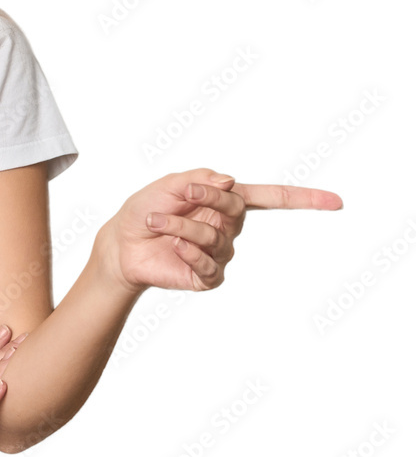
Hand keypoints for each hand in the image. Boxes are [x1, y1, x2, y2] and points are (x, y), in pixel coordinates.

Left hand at [95, 167, 342, 293]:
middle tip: (185, 193)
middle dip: (210, 198)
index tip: (336, 202)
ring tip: (156, 220)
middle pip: (236, 208)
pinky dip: (189, 251)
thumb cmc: (144, 211)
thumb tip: (229, 181)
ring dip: (183, 224)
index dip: (304, 199)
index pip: (270, 198)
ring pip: (215, 236)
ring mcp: (220, 253)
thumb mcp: (166, 186)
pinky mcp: (207, 277)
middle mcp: (228, 227)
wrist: (121, 246)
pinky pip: (207, 264)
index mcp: (224, 202)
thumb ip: (197, 180)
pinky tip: (173, 245)